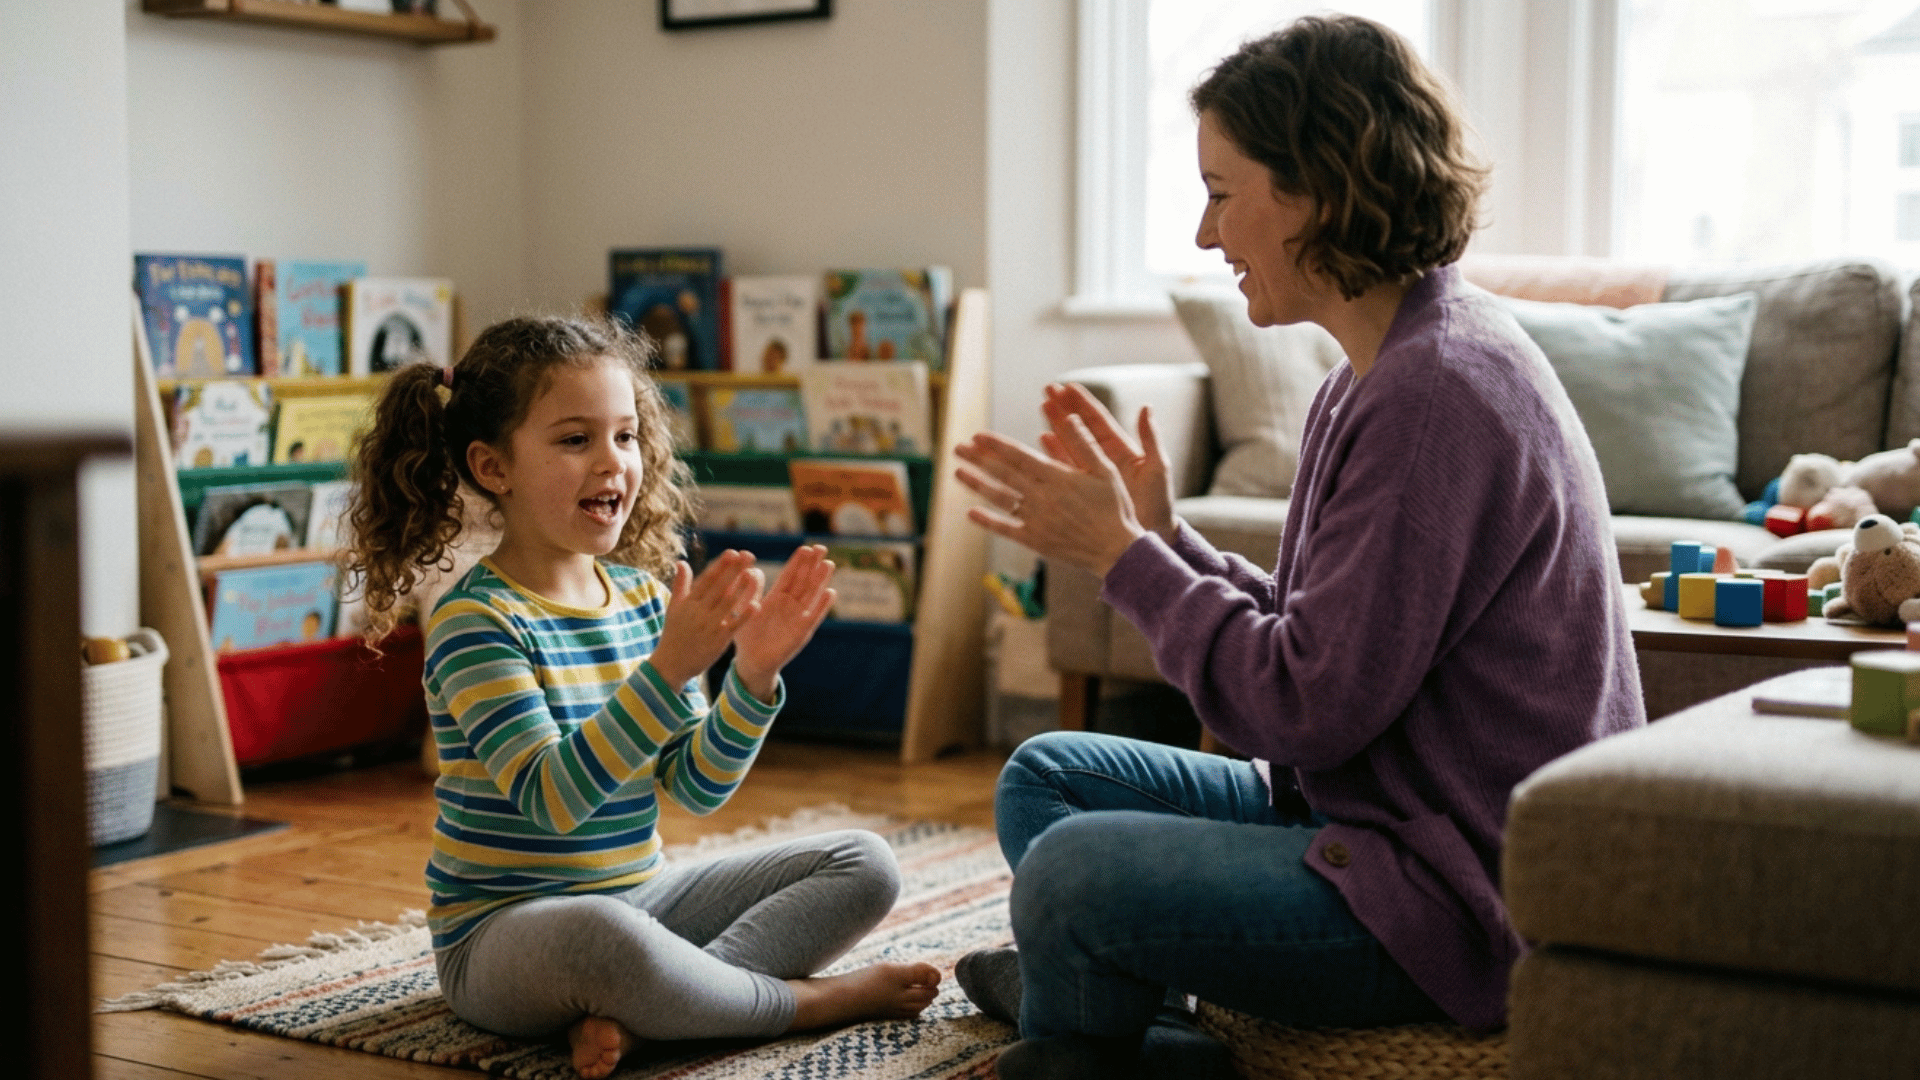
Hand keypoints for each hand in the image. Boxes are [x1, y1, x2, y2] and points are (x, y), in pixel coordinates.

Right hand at [649, 550, 763, 689]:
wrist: (671, 665)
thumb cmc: (674, 634)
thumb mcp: (673, 608)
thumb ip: (680, 584)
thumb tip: (681, 562)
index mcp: (688, 602)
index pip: (707, 580)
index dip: (720, 566)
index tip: (733, 552)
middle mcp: (699, 612)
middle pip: (719, 587)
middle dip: (734, 570)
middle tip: (748, 555)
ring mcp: (709, 626)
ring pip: (728, 604)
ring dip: (741, 588)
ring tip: (754, 573)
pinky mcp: (719, 640)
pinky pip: (734, 625)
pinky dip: (745, 615)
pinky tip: (756, 604)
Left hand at [731, 545, 834, 702]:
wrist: (752, 661)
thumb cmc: (747, 635)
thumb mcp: (745, 609)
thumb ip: (749, 591)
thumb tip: (749, 570)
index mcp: (776, 596)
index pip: (789, 575)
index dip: (798, 562)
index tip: (806, 547)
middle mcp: (790, 604)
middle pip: (804, 581)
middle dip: (812, 565)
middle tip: (821, 548)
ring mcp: (798, 617)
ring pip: (811, 595)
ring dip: (820, 580)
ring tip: (828, 564)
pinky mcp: (802, 632)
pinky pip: (814, 616)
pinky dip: (822, 605)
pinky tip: (830, 592)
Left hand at [953, 418, 1146, 577]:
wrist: (1116, 551)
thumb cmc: (1114, 508)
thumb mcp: (1105, 471)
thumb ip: (1084, 444)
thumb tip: (1069, 417)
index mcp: (1057, 477)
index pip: (1019, 456)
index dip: (996, 445)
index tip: (977, 435)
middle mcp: (1041, 497)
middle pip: (1003, 474)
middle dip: (978, 459)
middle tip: (958, 447)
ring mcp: (1035, 519)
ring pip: (1000, 498)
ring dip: (977, 484)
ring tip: (958, 472)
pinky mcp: (1035, 539)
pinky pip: (1006, 528)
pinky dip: (987, 521)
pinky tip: (971, 513)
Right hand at [1039, 383, 1176, 538]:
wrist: (1150, 535)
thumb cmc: (1158, 504)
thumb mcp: (1157, 469)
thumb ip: (1151, 439)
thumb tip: (1146, 407)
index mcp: (1122, 449)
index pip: (1099, 420)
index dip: (1083, 403)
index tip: (1068, 386)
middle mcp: (1104, 457)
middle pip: (1080, 427)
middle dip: (1064, 408)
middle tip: (1047, 390)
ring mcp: (1091, 473)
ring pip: (1069, 444)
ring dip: (1055, 426)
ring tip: (1042, 408)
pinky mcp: (1082, 489)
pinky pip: (1064, 468)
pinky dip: (1052, 454)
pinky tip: (1041, 441)